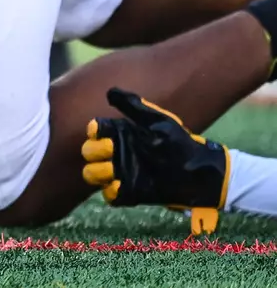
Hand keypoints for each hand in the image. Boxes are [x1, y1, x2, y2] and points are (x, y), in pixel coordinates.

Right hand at [82, 87, 228, 234]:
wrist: (199, 173)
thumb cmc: (180, 143)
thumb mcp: (158, 121)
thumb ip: (134, 106)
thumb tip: (109, 92)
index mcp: (122, 134)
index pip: (94, 130)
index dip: (94, 131)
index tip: (101, 131)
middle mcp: (118, 153)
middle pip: (87, 151)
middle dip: (94, 150)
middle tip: (111, 150)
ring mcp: (122, 174)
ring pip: (91, 173)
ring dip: (98, 171)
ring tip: (114, 171)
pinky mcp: (129, 193)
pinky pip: (108, 195)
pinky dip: (111, 191)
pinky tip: (123, 186)